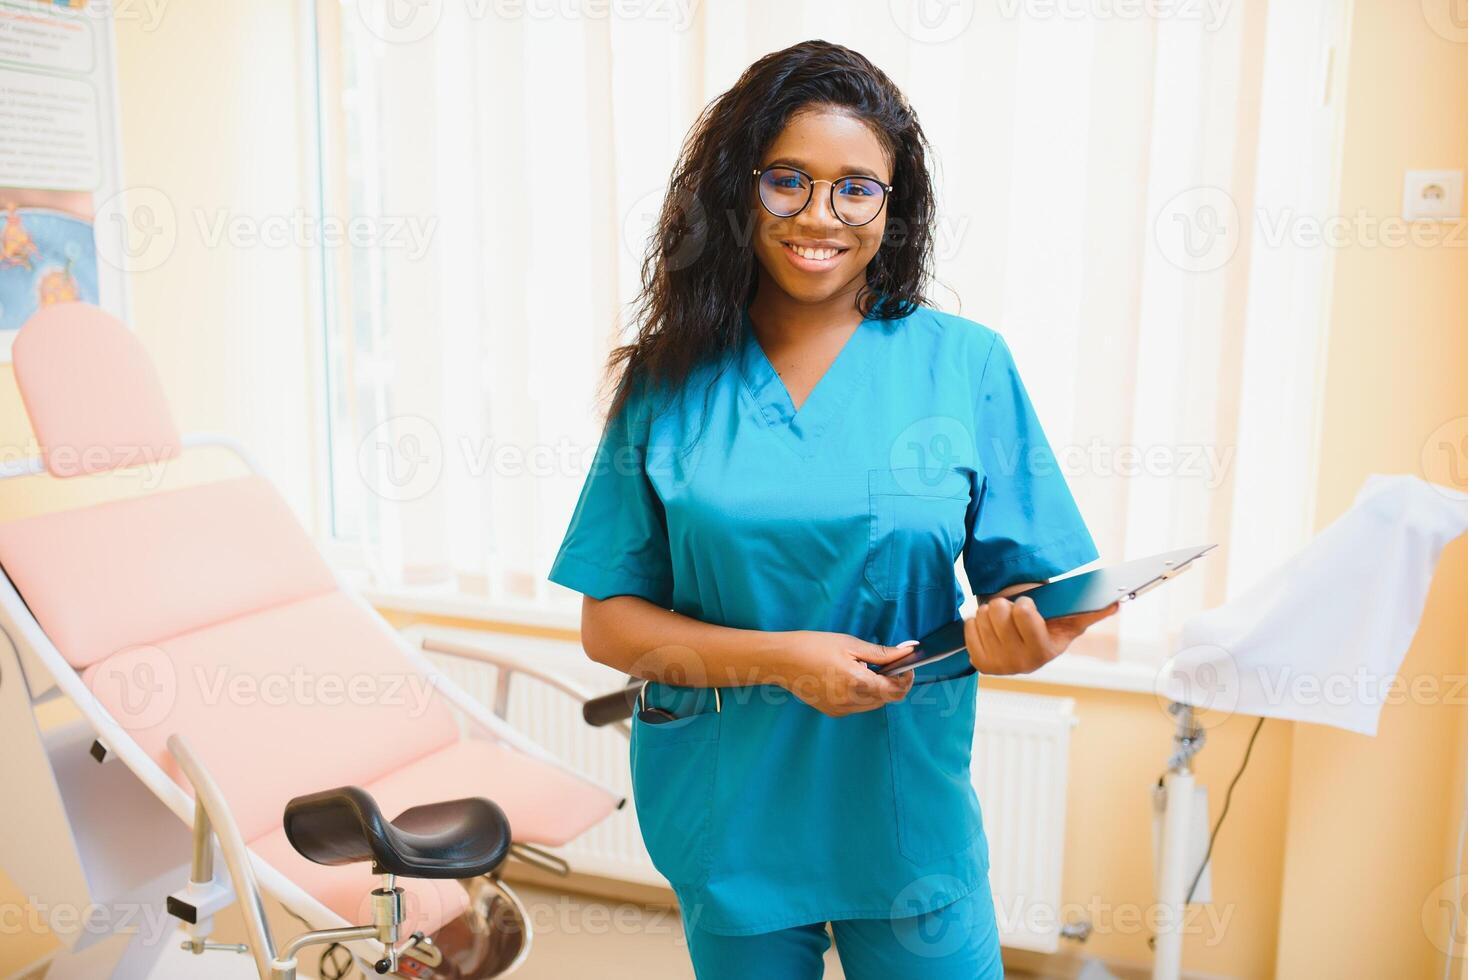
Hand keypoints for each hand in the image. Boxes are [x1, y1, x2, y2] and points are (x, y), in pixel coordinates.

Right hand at [774, 630, 917, 716]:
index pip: (895, 690)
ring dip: (878, 689)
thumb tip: (908, 651)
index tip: (906, 664)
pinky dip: (863, 694)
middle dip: (893, 682)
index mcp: (857, 683)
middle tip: (887, 663)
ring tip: (864, 668)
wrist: (782, 660)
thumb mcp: (850, 644)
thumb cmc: (814, 646)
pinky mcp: (833, 712)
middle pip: (887, 699)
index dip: (906, 678)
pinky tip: (851, 678)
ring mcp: (841, 709)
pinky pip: (858, 706)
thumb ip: (882, 653)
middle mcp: (850, 702)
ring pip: (874, 704)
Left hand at [964, 595, 1118, 674]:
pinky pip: (969, 626)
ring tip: (1003, 621)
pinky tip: (991, 629)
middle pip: (998, 610)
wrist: (1024, 644)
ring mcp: (998, 666)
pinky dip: (977, 622)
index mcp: (1043, 652)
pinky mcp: (980, 663)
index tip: (1028, 604)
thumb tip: (1117, 602)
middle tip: (1014, 612)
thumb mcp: (1071, 619)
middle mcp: (1021, 664)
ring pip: (983, 615)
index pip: (1023, 612)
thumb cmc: (1049, 626)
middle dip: (1006, 604)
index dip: (1024, 603)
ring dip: (991, 612)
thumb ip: (1093, 610)